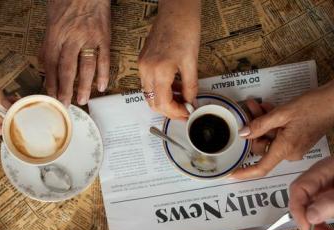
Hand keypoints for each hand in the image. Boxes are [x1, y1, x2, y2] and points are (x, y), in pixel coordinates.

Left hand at [40, 0, 109, 105]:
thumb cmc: (66, 0)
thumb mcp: (51, 19)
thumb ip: (48, 42)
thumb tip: (44, 63)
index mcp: (56, 33)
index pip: (51, 63)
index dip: (50, 82)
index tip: (50, 96)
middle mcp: (72, 37)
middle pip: (67, 68)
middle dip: (65, 89)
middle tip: (64, 104)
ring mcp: (89, 37)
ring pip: (86, 67)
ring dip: (84, 86)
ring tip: (81, 100)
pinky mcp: (104, 36)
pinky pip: (104, 59)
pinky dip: (103, 74)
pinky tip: (101, 87)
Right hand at [138, 0, 200, 118]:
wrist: (176, 11)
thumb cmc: (185, 30)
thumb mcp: (191, 61)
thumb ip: (190, 86)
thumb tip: (190, 102)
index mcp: (159, 71)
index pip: (163, 104)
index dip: (175, 113)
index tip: (186, 114)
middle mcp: (146, 70)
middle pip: (153, 103)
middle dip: (168, 110)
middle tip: (184, 110)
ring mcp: (142, 66)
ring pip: (149, 95)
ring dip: (164, 101)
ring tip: (182, 97)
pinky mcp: (143, 61)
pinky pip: (148, 83)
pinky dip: (160, 89)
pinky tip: (174, 86)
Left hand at [232, 49, 333, 179]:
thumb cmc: (312, 105)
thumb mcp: (283, 112)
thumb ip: (260, 124)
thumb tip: (243, 134)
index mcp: (285, 150)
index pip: (262, 168)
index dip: (245, 173)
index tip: (230, 174)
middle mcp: (290, 153)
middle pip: (263, 147)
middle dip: (254, 128)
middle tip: (249, 107)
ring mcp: (295, 147)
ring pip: (270, 138)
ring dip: (262, 123)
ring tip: (256, 104)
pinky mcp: (298, 141)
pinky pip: (279, 135)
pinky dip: (272, 124)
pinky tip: (268, 108)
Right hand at [289, 157, 333, 229]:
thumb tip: (309, 215)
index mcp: (325, 170)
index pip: (300, 187)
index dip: (298, 207)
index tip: (307, 226)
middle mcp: (319, 180)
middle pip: (299, 201)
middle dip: (305, 221)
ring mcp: (321, 193)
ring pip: (305, 214)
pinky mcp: (325, 206)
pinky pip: (314, 220)